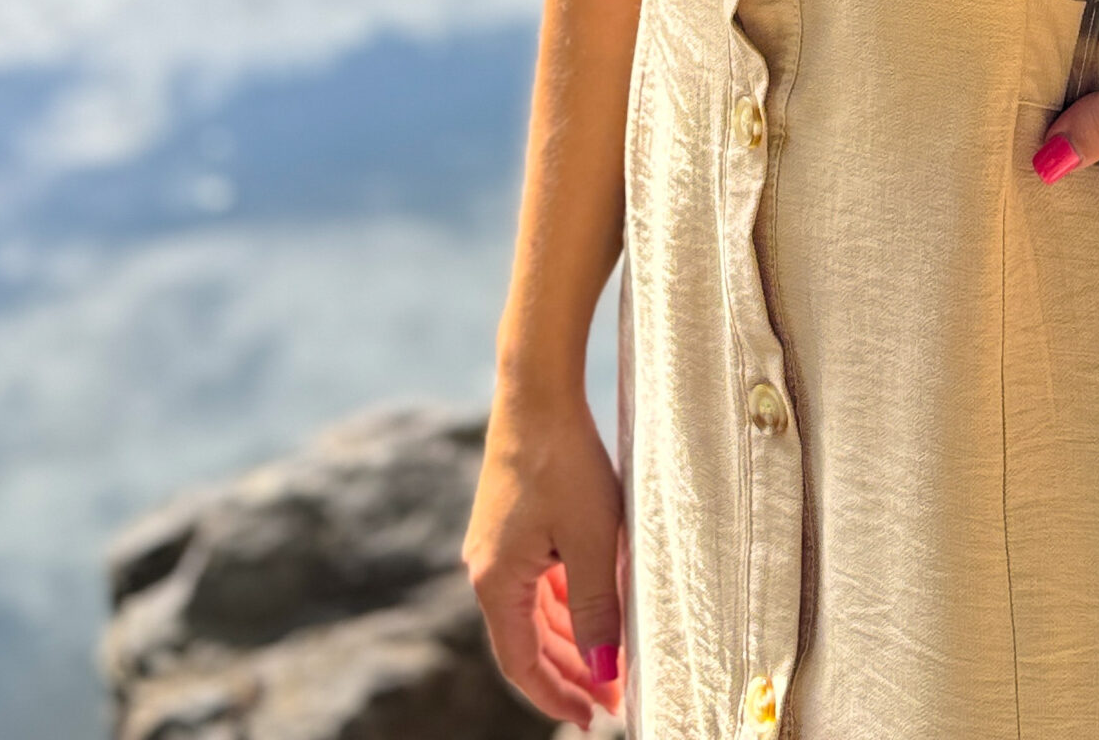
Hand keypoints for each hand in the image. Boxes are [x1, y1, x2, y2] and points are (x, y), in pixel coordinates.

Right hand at [463, 392, 626, 726]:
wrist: (537, 391)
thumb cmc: (564, 463)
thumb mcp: (592, 542)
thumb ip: (596, 610)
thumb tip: (603, 671)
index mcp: (495, 582)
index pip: (521, 663)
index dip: (556, 696)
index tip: (592, 718)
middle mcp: (488, 568)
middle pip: (528, 640)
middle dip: (569, 672)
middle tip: (611, 697)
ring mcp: (498, 544)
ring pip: (535, 609)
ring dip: (570, 637)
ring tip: (610, 660)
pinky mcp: (514, 521)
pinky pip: (539, 578)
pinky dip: (565, 600)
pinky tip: (595, 606)